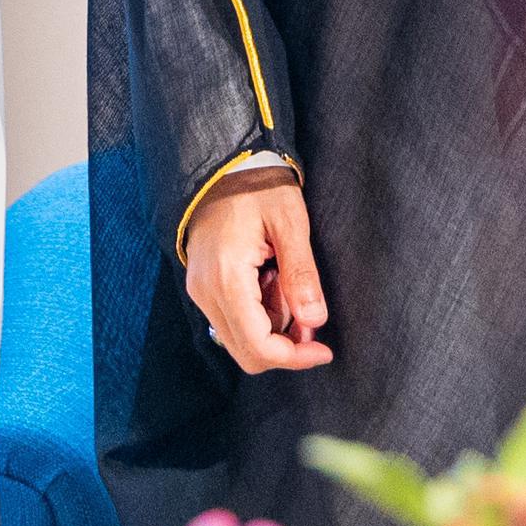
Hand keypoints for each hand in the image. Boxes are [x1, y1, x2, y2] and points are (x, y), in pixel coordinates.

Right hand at [180, 173, 331, 371]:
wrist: (223, 166)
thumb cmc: (259, 188)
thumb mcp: (289, 223)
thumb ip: (301, 274)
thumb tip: (315, 321)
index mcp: (226, 277)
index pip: (257, 345)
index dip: (294, 358)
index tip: (324, 350)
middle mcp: (205, 290)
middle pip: (246, 353)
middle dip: (285, 349)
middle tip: (313, 324)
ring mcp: (200, 289)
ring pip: (240, 340)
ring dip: (274, 332)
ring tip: (291, 291)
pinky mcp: (203, 286)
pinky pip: (233, 321)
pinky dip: (261, 319)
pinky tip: (274, 287)